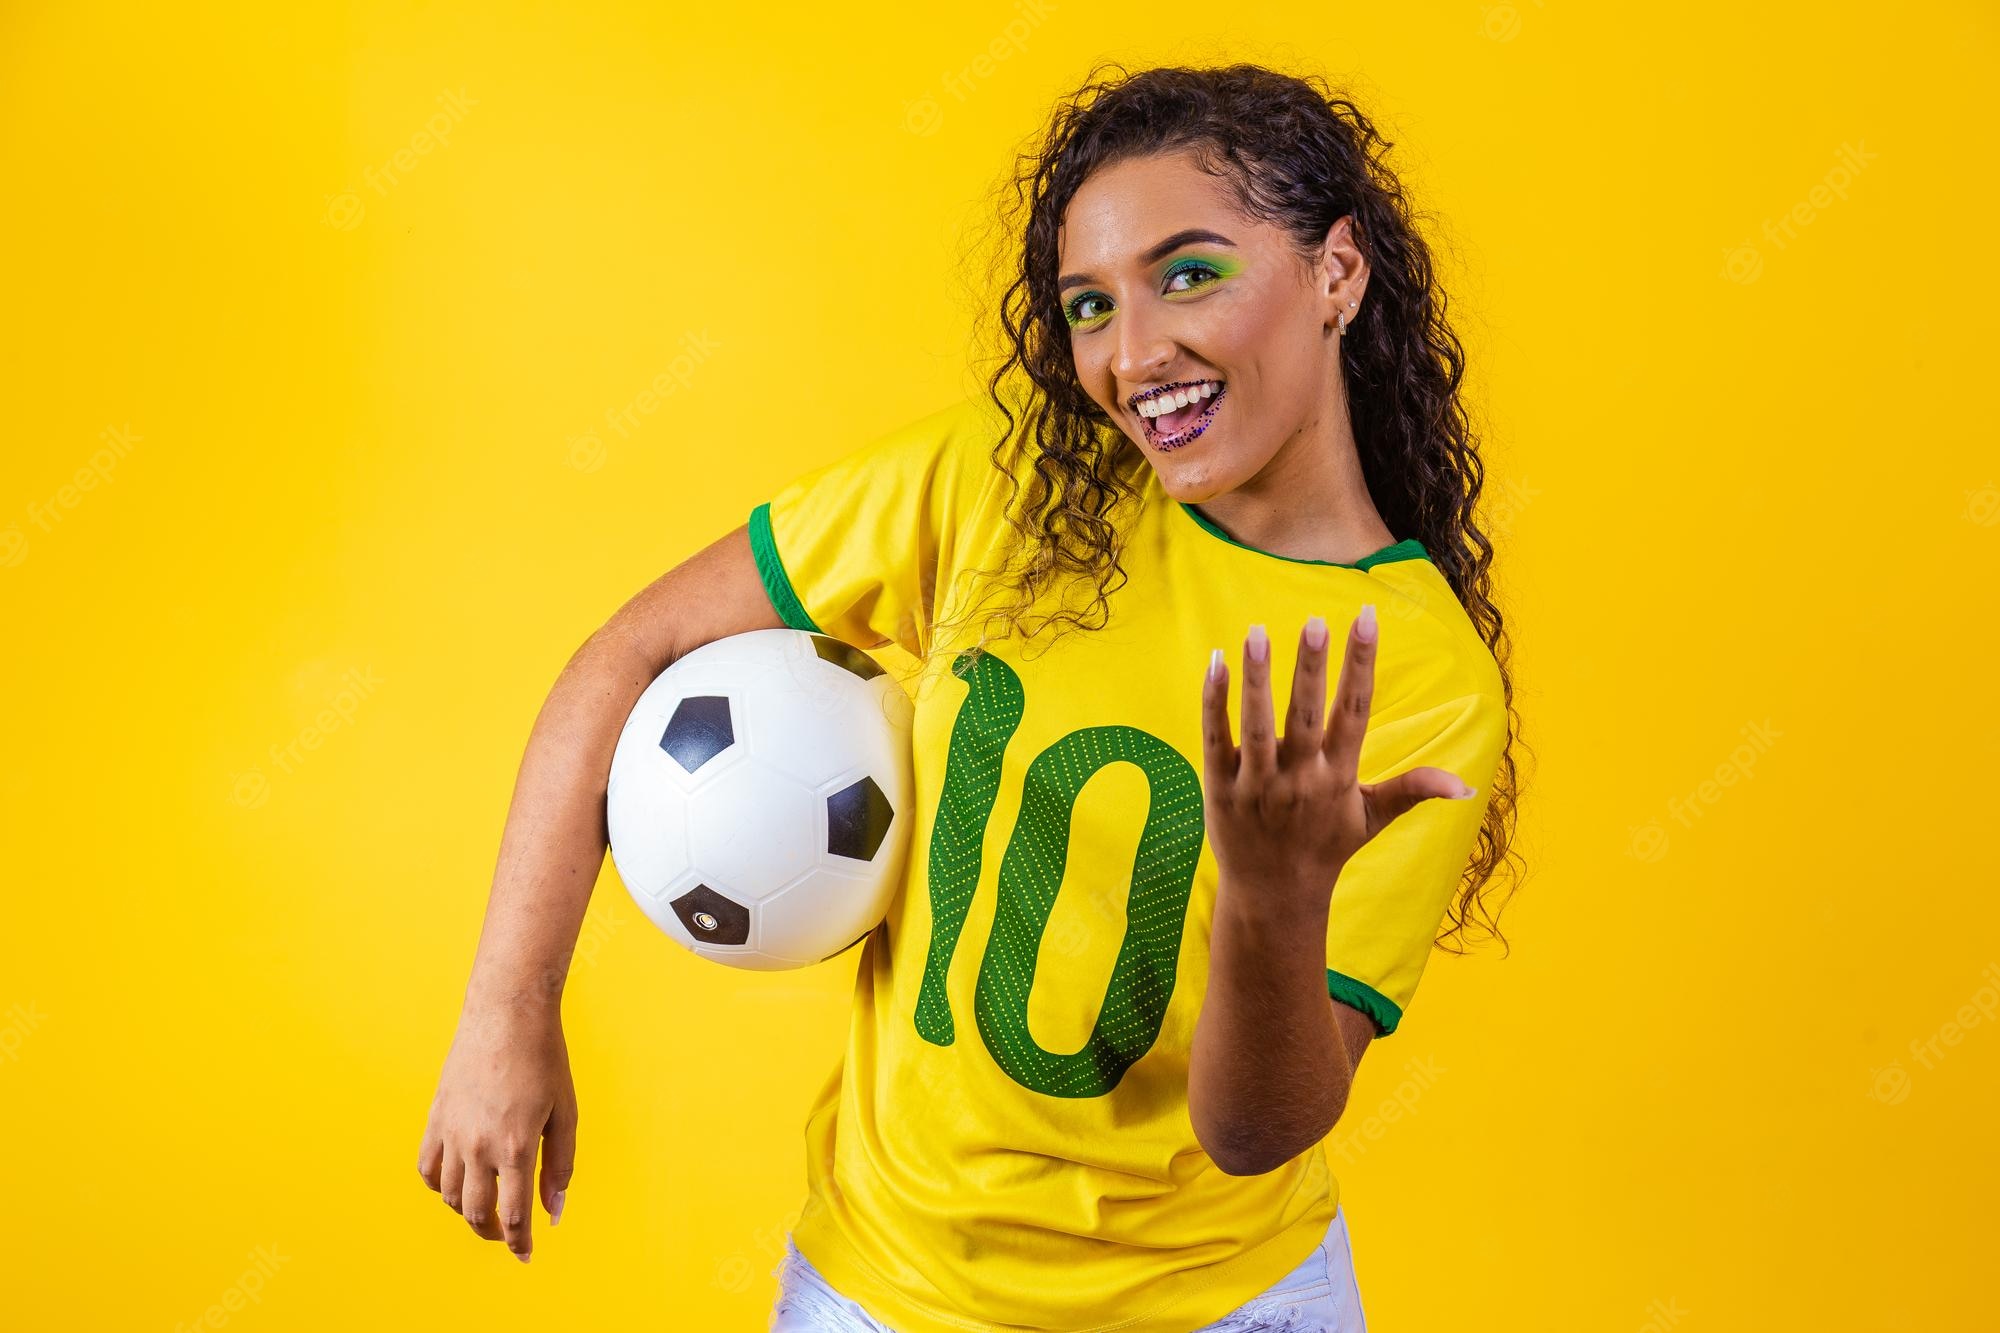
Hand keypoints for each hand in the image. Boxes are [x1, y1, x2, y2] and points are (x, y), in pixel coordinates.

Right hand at [417, 1004, 576, 1262]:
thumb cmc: (544, 1058)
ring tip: (489, 1206)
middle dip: (494, 1233)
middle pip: (477, 1214)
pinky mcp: (435, 1117)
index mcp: (517, 1146)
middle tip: (509, 1235)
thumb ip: (561, 1165)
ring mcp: (452, 1132)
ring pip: (451, 1196)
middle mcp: (479, 1145)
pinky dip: (441, 1185)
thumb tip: (554, 1210)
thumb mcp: (566, 1113)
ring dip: (469, 1211)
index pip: (513, 1215)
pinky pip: (428, 1168)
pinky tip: (460, 1181)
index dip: (520, 1242)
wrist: (506, 1013)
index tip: (527, 1254)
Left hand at [1199, 606, 1477, 917]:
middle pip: (1305, 715)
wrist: (1273, 896)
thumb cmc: (1325, 848)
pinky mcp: (1220, 788)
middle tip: (1316, 621)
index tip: (1367, 619)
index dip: (1361, 664)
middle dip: (1311, 668)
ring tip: (1256, 632)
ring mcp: (1256, 784)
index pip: (1354, 712)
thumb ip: (1413, 790)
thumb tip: (1468, 787)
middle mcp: (1298, 780)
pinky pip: (1216, 738)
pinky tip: (1215, 662)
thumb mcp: (1372, 820)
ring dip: (1256, 678)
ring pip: (1256, 724)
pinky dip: (1214, 702)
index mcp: (1338, 778)